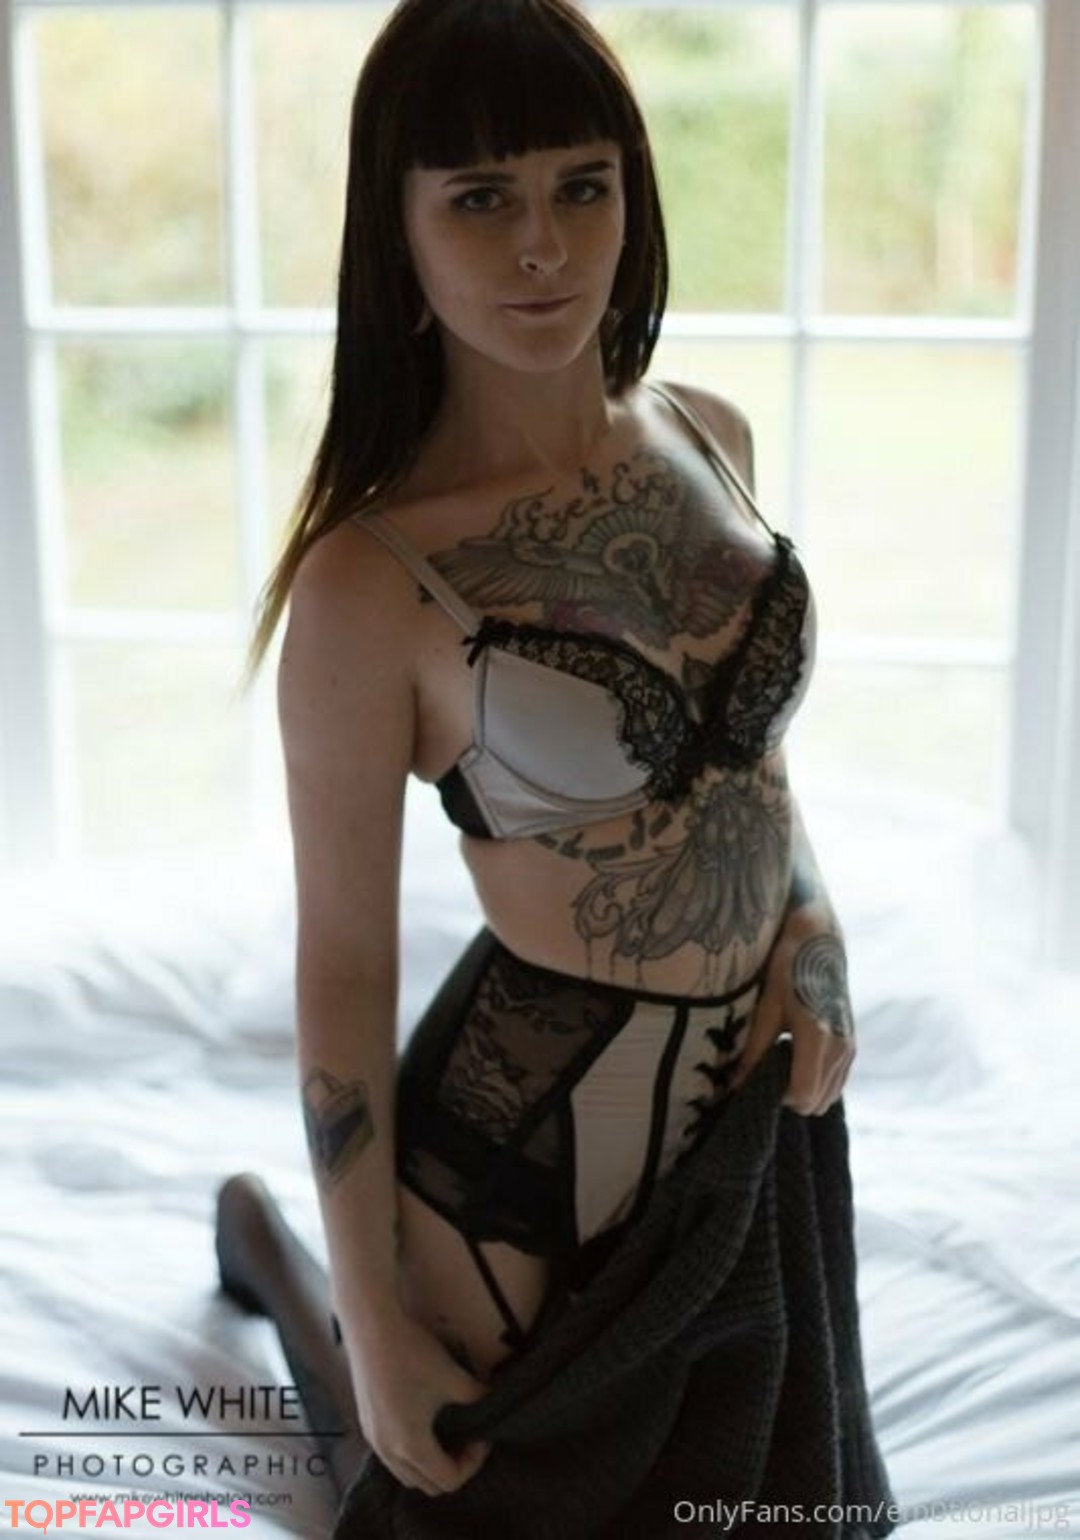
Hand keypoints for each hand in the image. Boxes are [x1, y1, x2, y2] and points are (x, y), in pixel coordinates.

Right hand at [346, 1308, 492, 1497]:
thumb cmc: (412, 1354)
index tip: (480, 1435)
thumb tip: (491, 1405)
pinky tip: (422, 1424)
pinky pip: (392, 1458)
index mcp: (412, 1446)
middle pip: (427, 1485)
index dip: (473, 1463)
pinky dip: (411, 1454)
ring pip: (406, 1474)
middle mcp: (389, 1452)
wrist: (371, 1329)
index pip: (449, 1481)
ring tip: (446, 1433)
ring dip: (430, 1465)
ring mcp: (374, 1441)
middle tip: (467, 1437)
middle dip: (452, 1468)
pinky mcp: (367, 1426)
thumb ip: (478, 1398)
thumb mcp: (454, 1377)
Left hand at [731, 910, 855, 1115]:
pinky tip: (798, 1060)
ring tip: (782, 1064)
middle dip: (790, 1096)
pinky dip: (818, 1081)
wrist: (819, 943)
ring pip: (829, 1096)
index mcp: (817, 1037)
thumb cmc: (788, 969)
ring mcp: (850, 1047)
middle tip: (768, 1073)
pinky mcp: (852, 1044)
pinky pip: (837, 1081)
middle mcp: (840, 1047)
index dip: (777, 1096)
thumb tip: (735, 1084)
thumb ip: (754, 1049)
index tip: (759, 1080)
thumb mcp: (767, 1006)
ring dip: (806, 1089)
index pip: (802, 1094)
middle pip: (817, 1102)